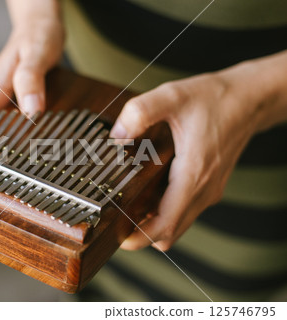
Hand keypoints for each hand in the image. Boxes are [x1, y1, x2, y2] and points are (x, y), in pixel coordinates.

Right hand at [0, 0, 63, 146]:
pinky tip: (28, 151)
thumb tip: (31, 110)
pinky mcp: (12, 102)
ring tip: (14, 175)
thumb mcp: (37, 53)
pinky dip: (12, 141)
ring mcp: (1, 101)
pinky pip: (6, 126)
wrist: (40, 23)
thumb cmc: (37, 35)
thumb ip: (31, 78)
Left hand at [110, 59, 282, 251]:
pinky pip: (184, 211)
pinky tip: (147, 193)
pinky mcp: (208, 187)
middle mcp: (204, 189)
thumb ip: (140, 112)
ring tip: (127, 207)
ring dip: (153, 223)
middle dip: (141, 233)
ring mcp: (208, 190)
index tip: (119, 238)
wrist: (249, 99)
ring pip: (177, 224)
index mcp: (193, 173)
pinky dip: (164, 212)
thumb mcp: (172, 95)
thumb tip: (116, 135)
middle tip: (116, 220)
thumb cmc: (214, 98)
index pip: (166, 224)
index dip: (140, 237)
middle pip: (170, 232)